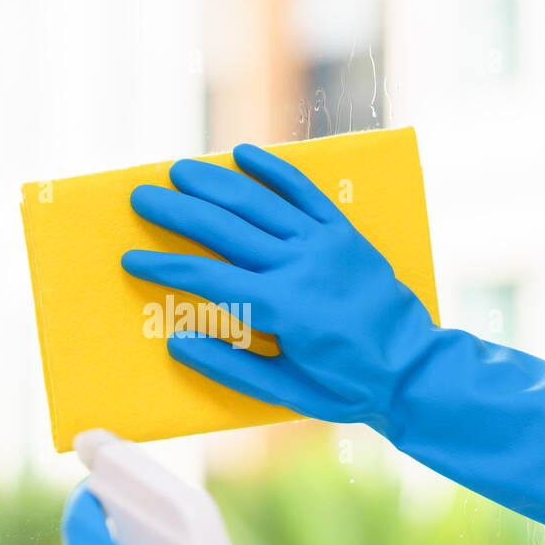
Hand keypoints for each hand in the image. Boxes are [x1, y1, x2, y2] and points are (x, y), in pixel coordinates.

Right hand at [121, 143, 544, 544]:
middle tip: (140, 196)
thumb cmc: (346, 389)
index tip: (129, 257)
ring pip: (259, 203)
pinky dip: (274, 170)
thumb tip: (178, 344)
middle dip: (177, 211)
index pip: (206, 277)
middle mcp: (299, 265)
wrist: (414, 370)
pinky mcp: (344, 233)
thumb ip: (230, 367)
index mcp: (280, 307)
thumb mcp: (285, 391)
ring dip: (215, 183)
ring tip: (178, 169)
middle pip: (225, 229)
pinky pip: (305, 192)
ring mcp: (324, 244)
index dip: (164, 264)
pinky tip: (243, 153)